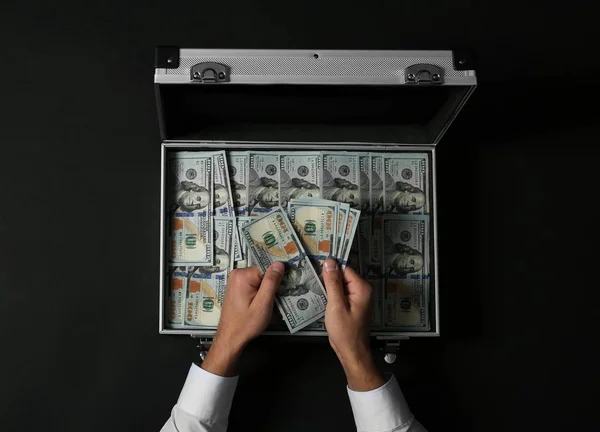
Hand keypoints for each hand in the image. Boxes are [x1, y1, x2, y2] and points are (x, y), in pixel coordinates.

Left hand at [201, 262, 284, 376]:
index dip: (276, 279)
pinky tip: (258, 304)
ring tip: (263, 304)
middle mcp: (237, 274)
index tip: (280, 290)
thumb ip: (271, 282)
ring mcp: (235, 280)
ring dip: (265, 290)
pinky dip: (259, 292)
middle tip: (271, 301)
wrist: (230, 337)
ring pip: (259, 279)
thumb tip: (279, 264)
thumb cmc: (246, 324)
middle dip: (270, 285)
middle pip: (263, 272)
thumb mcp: (263, 303)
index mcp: (243, 275)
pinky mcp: (236, 287)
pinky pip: (253, 284)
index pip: (267, 268)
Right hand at [322, 259, 384, 390]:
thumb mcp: (335, 305)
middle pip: (343, 275)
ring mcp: (358, 297)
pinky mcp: (353, 304)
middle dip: (329, 278)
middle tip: (314, 282)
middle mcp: (363, 290)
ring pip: (340, 284)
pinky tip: (323, 300)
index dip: (330, 269)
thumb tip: (329, 262)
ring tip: (318, 291)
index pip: (344, 268)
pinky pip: (341, 293)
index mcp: (362, 288)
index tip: (316, 269)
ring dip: (329, 287)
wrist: (351, 352)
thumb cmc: (345, 332)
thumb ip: (332, 282)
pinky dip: (332, 295)